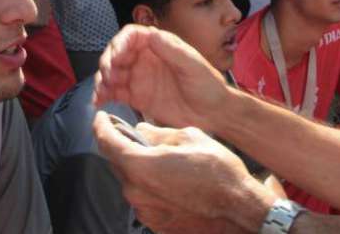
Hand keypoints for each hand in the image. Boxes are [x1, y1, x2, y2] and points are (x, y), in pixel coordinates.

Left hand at [92, 112, 273, 233]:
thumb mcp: (190, 138)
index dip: (101, 126)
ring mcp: (145, 210)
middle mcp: (136, 191)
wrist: (239, 210)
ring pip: (130, 182)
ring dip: (138, 168)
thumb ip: (159, 134)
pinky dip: (149, 186)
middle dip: (122, 146)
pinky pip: (144, 198)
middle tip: (133, 134)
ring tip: (160, 159)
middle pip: (117, 163)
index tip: (101, 117)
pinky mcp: (155, 223)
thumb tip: (141, 131)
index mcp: (140, 166)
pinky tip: (169, 180)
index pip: (106, 142)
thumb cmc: (219, 173)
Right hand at [94, 25, 231, 131]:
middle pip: (116, 53)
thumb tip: (151, 34)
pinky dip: (103, 95)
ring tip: (102, 91)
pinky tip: (98, 102)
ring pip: (111, 73)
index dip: (119, 43)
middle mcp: (144, 59)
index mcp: (158, 45)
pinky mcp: (135, 97)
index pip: (130, 36)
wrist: (213, 114)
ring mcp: (138, 78)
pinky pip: (113, 93)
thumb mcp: (193, 65)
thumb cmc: (208, 85)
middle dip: (107, 63)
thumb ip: (172, 50)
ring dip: (102, 80)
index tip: (116, 56)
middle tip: (109, 76)